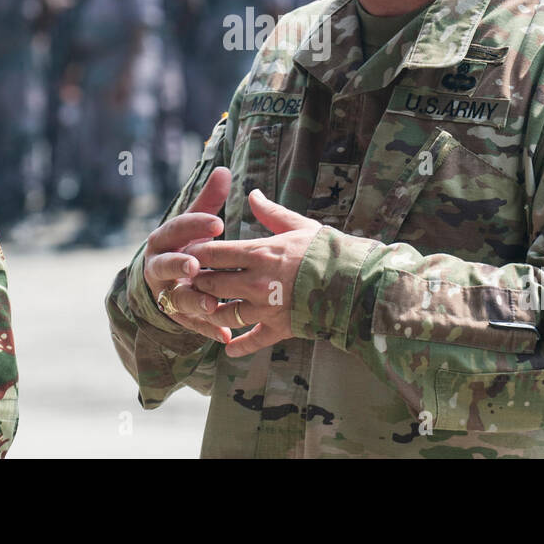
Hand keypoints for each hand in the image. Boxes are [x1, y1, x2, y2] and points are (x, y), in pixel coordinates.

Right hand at [142, 167, 233, 343]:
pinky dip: (207, 330)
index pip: (176, 229)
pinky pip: (191, 325)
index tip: (218, 223)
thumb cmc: (183, 244)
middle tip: (196, 266)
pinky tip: (225, 335)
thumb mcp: (192, 222)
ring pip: (176, 299)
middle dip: (179, 266)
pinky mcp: (175, 316)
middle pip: (166, 266)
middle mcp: (158, 267)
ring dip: (193, 303)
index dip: (195, 225)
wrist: (160, 281)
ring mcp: (165, 294)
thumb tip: (224, 170)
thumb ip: (208, 200)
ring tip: (211, 307)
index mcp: (163, 240)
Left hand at [186, 189, 319, 357]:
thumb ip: (270, 212)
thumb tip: (252, 193)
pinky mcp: (279, 327)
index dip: (196, 253)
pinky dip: (239, 347)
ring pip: (225, 314)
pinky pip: (254, 340)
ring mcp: (266, 308)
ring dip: (211, 312)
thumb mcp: (298, 225)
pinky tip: (229, 350)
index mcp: (259, 253)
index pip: (213, 253)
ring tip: (204, 309)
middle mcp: (256, 282)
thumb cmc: (327, 250)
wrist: (355, 282)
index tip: (188, 253)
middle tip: (189, 280)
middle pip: (212, 284)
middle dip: (197, 282)